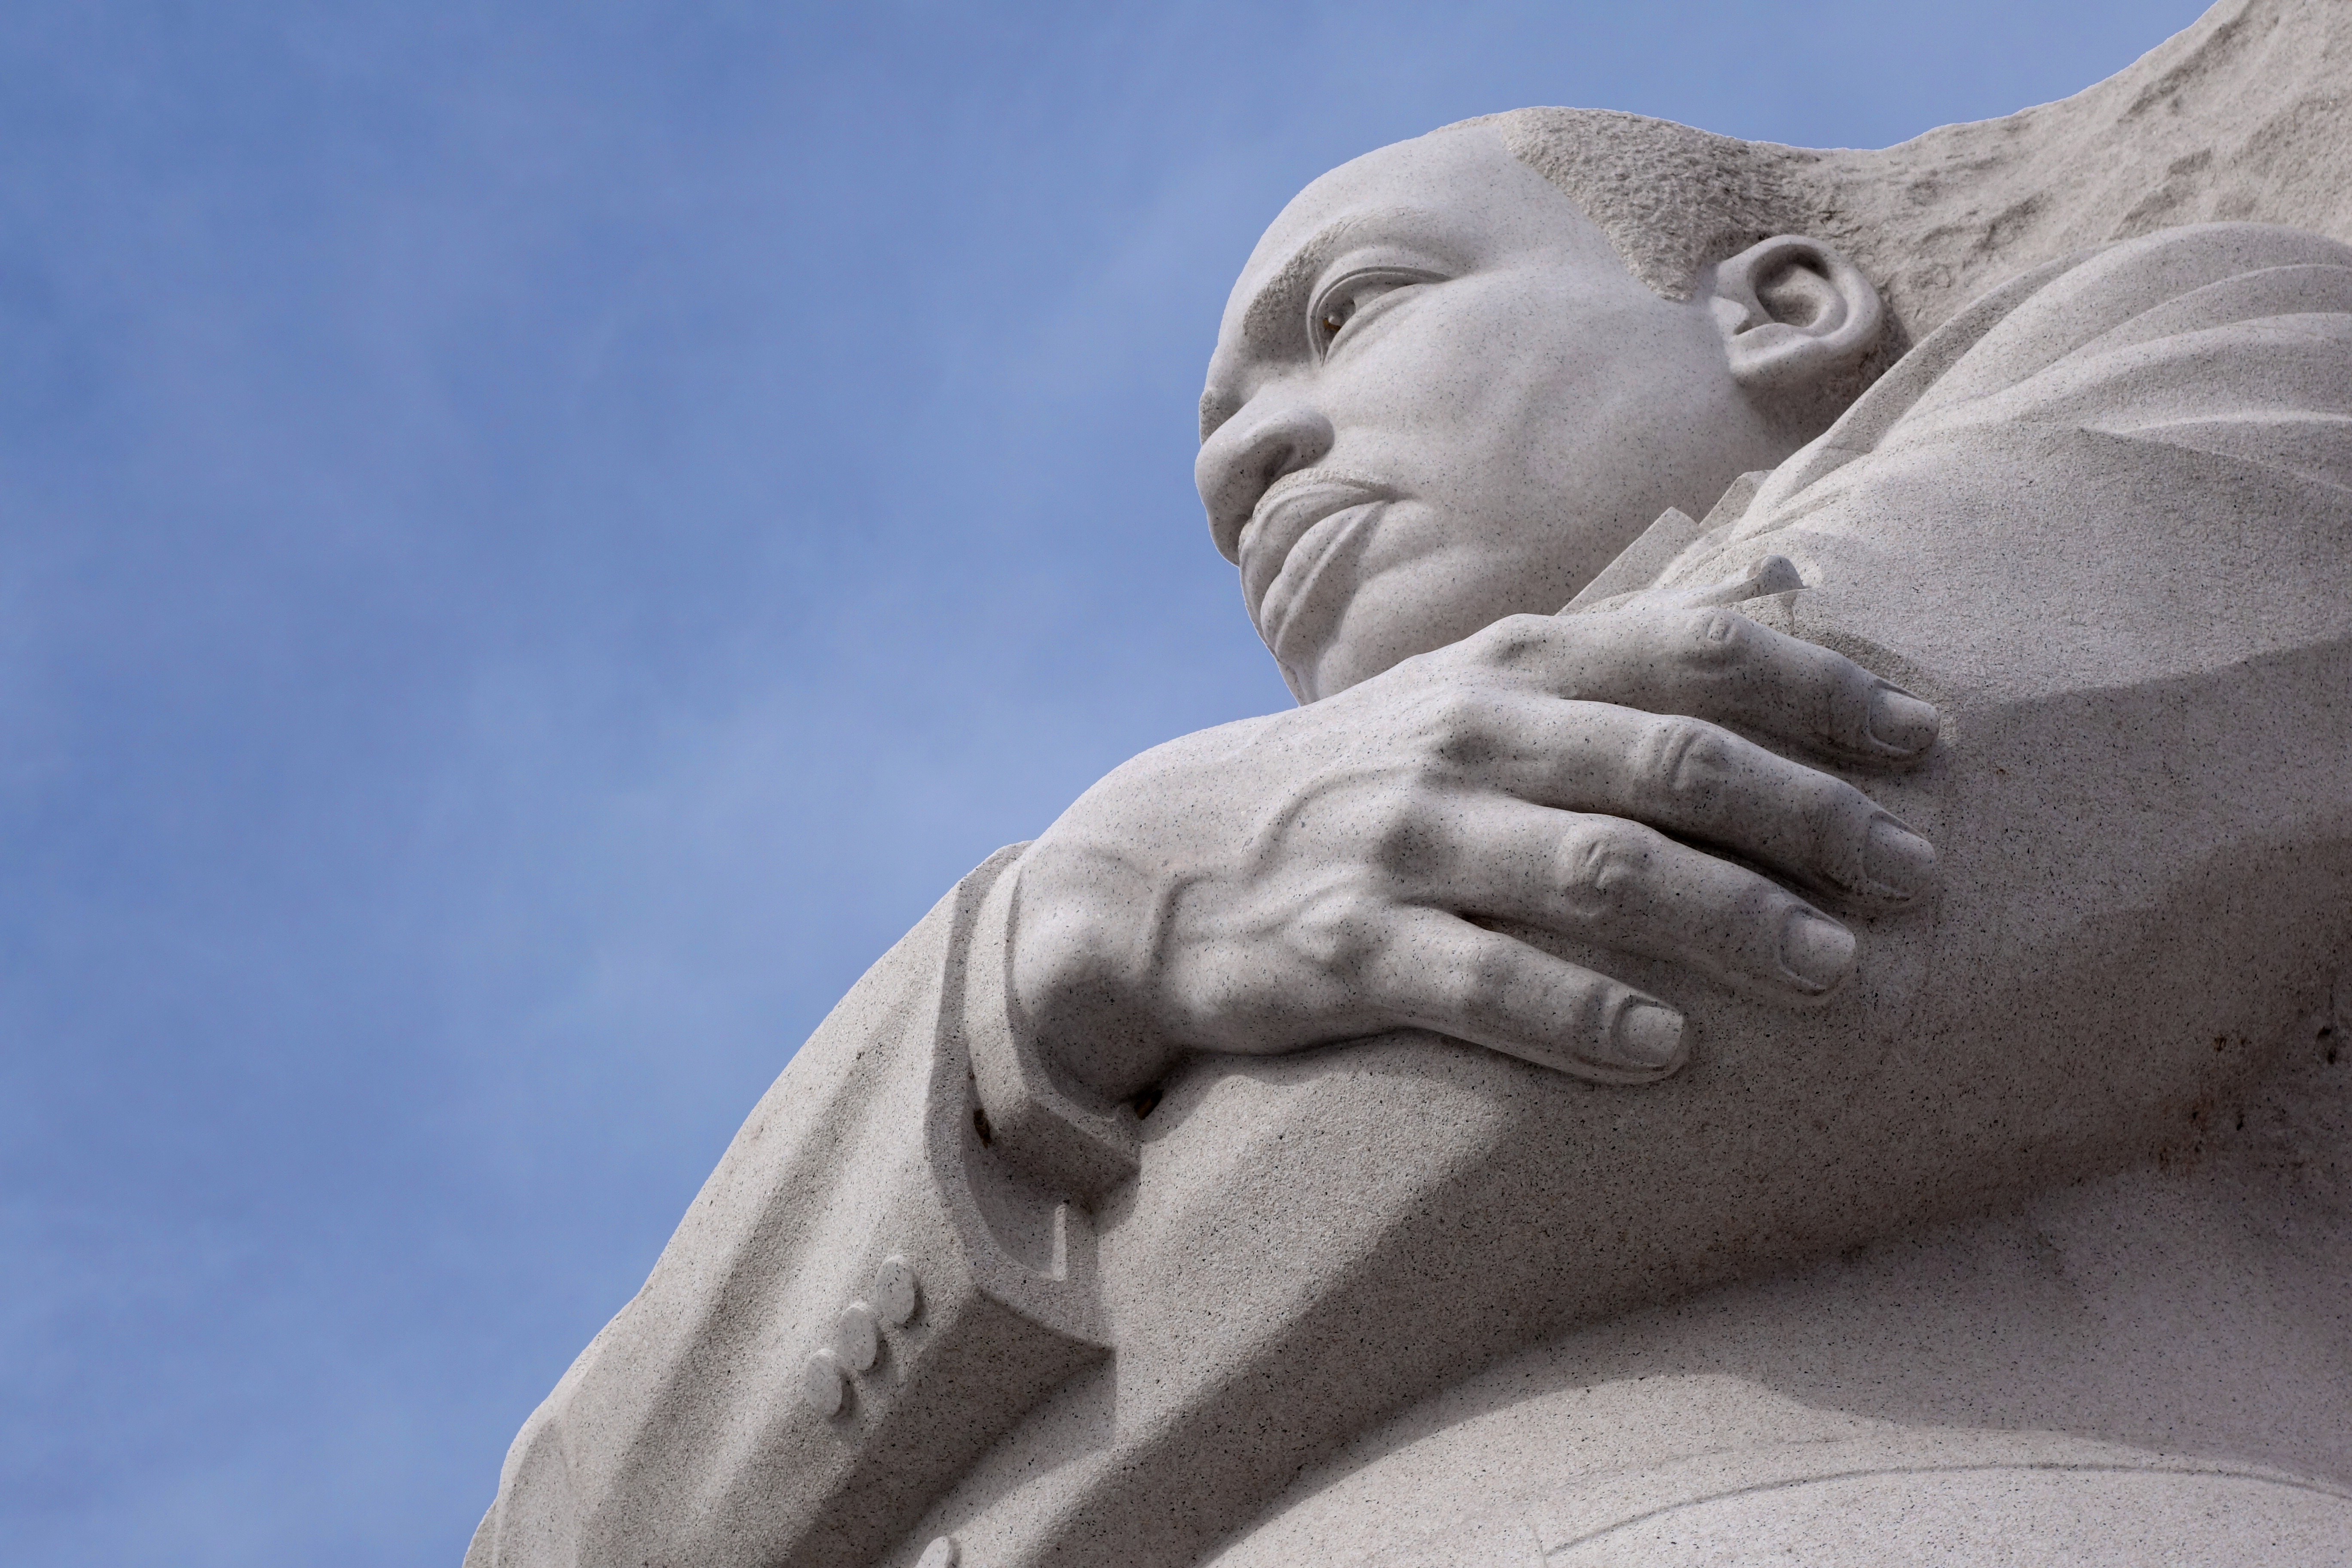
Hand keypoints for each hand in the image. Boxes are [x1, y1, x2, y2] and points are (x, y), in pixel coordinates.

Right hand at [1008, 592, 1939, 1096]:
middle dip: (1810, 817)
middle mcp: (1465, 739)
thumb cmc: (1368, 774)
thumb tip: (1789, 573)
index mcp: (1509, 667)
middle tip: (1917, 875)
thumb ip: (1630, 640)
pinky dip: (1583, 1013)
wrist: (1164, 857)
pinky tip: (1672, 1051)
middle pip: (1670, 764)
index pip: (1692, 655)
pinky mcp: (1343, 950)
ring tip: (1838, 971)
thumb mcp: (1482, 682)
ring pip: (1596, 872)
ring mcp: (1402, 843)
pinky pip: (1483, 983)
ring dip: (1732, 919)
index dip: (1821, 690)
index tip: (1927, 738)